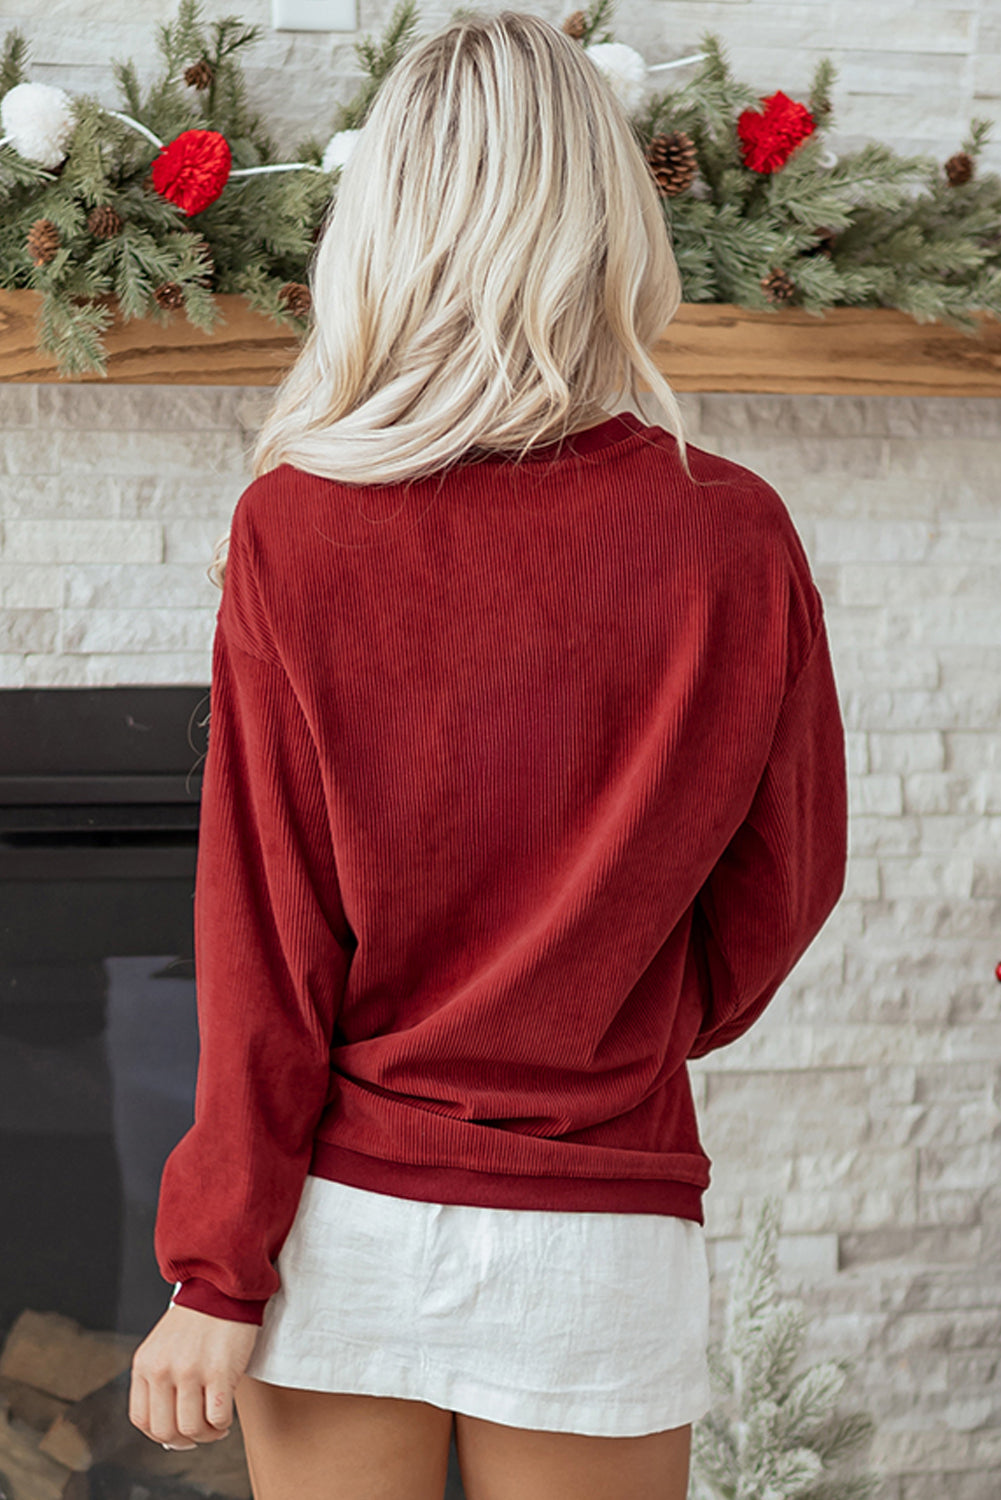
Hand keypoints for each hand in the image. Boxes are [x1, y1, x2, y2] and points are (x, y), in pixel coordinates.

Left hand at [129, 1302, 259, 1449]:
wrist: (223, 1286)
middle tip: (199, 1432)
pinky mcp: (219, 1371)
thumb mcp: (164, 1345)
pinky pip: (217, 1418)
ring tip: (216, 1425)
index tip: (176, 1431)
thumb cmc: (198, 1317)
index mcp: (145, 1364)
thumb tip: (171, 1427)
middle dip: (184, 1440)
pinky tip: (226, 1416)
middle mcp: (163, 1369)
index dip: (160, 1433)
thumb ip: (160, 1380)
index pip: (141, 1419)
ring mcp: (190, 1371)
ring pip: (192, 1429)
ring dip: (206, 1435)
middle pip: (165, 1430)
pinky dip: (222, 1424)